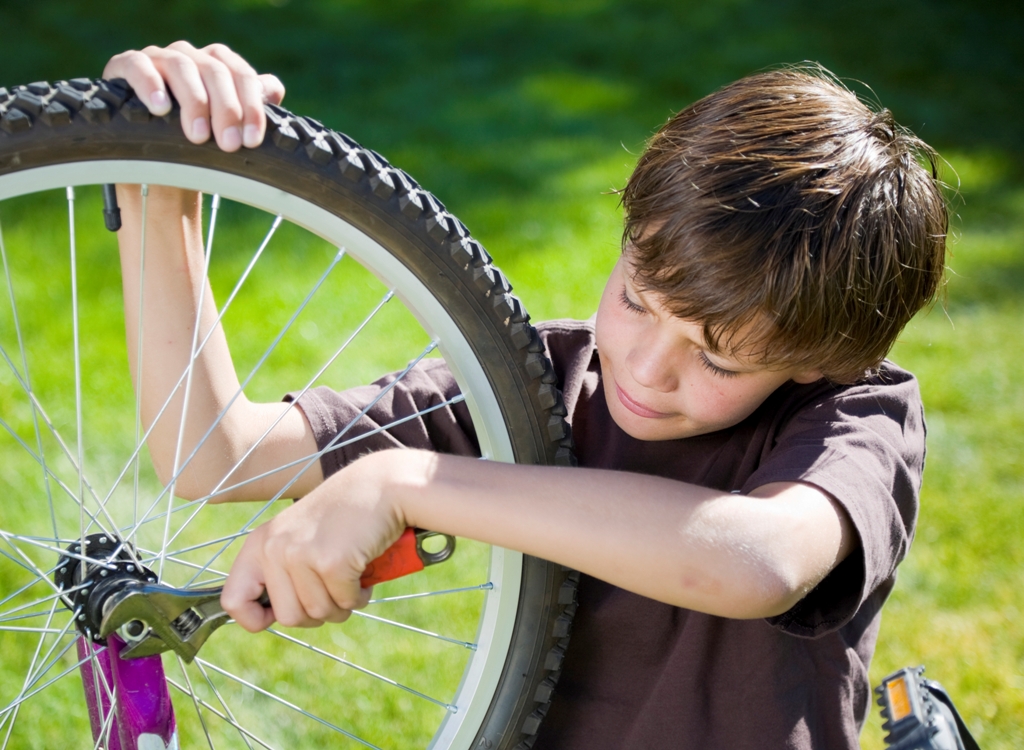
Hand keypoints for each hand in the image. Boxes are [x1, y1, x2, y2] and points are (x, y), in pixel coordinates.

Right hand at [103, 42, 285, 151]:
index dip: (251, 107)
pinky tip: (161, 108)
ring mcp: (158, 58)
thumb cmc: (196, 139)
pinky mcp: (126, 66)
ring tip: (199, 136)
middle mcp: (191, 56)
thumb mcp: (226, 127)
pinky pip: (138, 65)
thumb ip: (251, 105)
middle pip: (216, 71)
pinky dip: (150, 84)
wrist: (153, 158)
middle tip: (229, 145)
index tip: (252, 141)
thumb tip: (273, 89)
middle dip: (226, 109)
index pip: (242, 75)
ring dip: (195, 102)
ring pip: (182, 67)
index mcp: (218, 64)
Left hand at [221, 450, 429, 631]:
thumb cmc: (345, 514)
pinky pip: (346, 602)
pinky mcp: (331, 562)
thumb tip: (273, 617)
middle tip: (335, 590)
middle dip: (318, 613)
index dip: (256, 619)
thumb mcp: (299, 536)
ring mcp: (301, 554)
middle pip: (288, 618)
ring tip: (352, 577)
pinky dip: (360, 595)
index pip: (233, 601)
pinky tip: (364, 572)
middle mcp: (274, 548)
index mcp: (260, 543)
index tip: (281, 614)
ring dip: (343, 603)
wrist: (382, 484)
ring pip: (319, 613)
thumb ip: (281, 569)